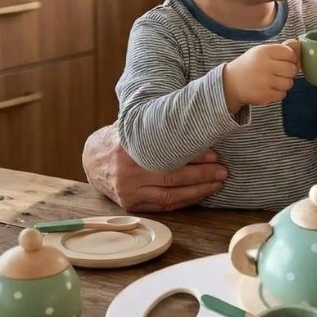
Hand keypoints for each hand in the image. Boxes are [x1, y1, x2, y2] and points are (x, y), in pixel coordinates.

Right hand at [81, 125, 227, 212]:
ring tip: (217, 184)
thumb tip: (189, 111)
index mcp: (129, 151)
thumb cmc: (122, 138)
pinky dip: (184, 201)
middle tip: (223, 172)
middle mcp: (128, 175)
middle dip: (202, 176)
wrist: (93, 159)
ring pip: (170, 196)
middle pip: (173, 179)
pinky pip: (163, 206)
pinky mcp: (132, 205)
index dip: (195, 158)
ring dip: (198, 192)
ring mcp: (129, 193)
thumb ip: (155, 122)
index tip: (215, 155)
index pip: (169, 158)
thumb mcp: (133, 125)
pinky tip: (200, 194)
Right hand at [223, 42, 298, 111]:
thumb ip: (279, 50)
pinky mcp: (264, 96)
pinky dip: (279, 92)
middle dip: (289, 71)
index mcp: (264, 51)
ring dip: (284, 83)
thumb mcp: (260, 52)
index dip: (291, 58)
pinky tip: (269, 88)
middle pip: (292, 69)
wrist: (230, 83)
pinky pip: (283, 94)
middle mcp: (264, 65)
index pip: (290, 53)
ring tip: (274, 80)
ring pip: (289, 83)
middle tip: (280, 72)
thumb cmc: (250, 65)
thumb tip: (299, 47)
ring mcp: (264, 82)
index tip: (285, 61)